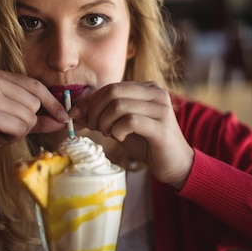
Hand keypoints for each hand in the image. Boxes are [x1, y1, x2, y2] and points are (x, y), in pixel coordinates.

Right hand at [0, 69, 67, 193]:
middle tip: (5, 128)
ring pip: (29, 116)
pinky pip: (19, 128)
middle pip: (34, 102)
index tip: (64, 117)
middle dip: (27, 121)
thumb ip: (38, 118)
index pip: (35, 85)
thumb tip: (64, 118)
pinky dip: (11, 138)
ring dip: (18, 131)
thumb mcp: (14, 121)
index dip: (52, 102)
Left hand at [69, 81, 193, 188]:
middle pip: (113, 92)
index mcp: (147, 88)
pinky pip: (130, 121)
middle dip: (95, 110)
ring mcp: (161, 109)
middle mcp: (156, 93)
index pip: (111, 87)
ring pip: (119, 105)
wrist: (176, 164)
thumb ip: (102, 117)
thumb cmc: (147, 143)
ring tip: (108, 133)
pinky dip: (118, 130)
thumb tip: (75, 113)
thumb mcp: (120, 126)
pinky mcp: (161, 127)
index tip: (76, 114)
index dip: (90, 100)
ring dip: (105, 121)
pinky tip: (121, 137)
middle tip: (94, 127)